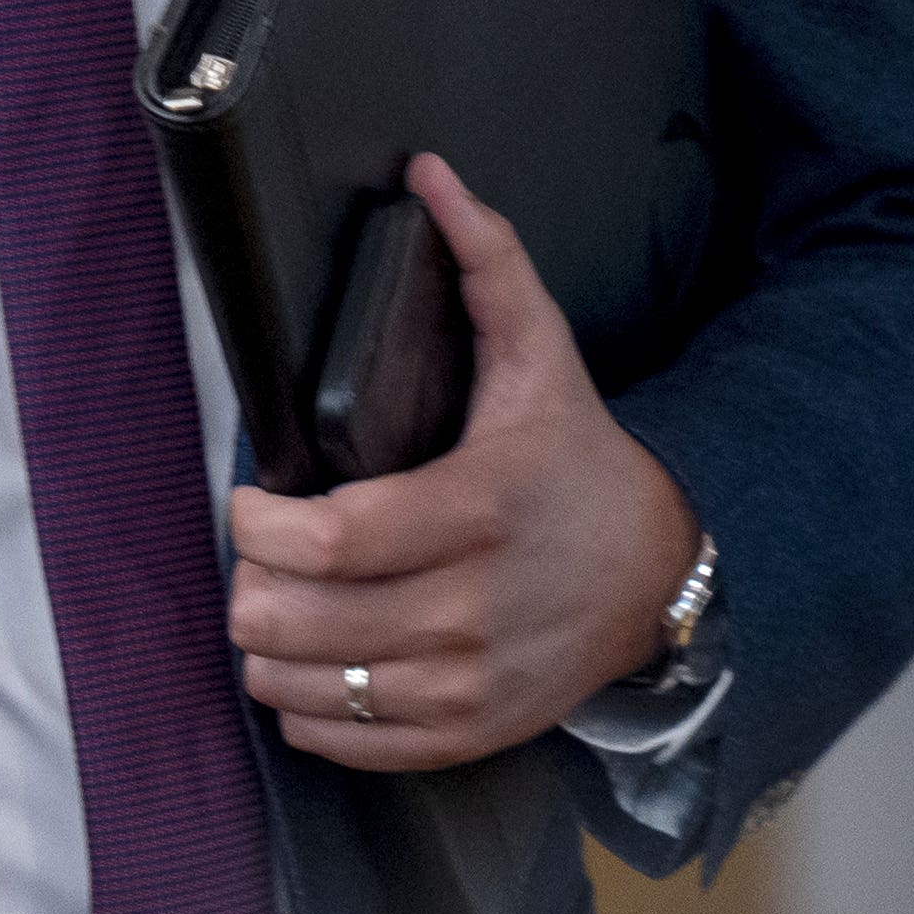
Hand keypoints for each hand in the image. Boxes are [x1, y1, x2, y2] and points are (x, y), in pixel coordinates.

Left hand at [225, 154, 700, 771]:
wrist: (660, 572)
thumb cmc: (574, 456)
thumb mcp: (539, 350)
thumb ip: (484, 260)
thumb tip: (430, 173)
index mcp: (477, 508)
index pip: (327, 540)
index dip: (258, 524)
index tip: (254, 498)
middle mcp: (470, 609)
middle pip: (296, 621)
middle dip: (252, 581)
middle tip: (263, 549)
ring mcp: (467, 683)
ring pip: (301, 686)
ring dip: (269, 643)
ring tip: (282, 598)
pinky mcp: (465, 733)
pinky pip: (340, 740)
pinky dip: (305, 704)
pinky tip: (318, 655)